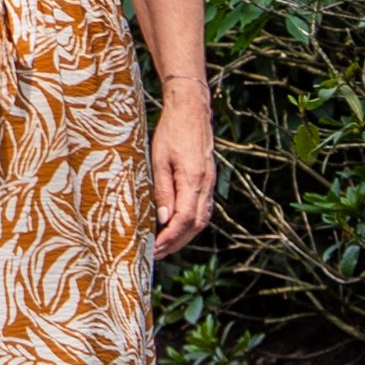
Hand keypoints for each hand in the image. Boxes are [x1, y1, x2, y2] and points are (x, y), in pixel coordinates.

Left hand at [151, 87, 216, 256]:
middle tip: (156, 254)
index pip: (184, 220)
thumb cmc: (171, 131)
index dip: (170, 238)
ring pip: (202, 219)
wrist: (192, 110)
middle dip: (177, 243)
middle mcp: (206, 185)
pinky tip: (178, 226)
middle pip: (196, 225)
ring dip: (185, 236)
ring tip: (165, 245)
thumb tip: (163, 220)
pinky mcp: (209, 179)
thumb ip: (163, 191)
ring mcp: (210, 183)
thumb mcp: (158, 160)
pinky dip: (191, 223)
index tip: (153, 249)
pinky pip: (203, 208)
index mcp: (194, 180)